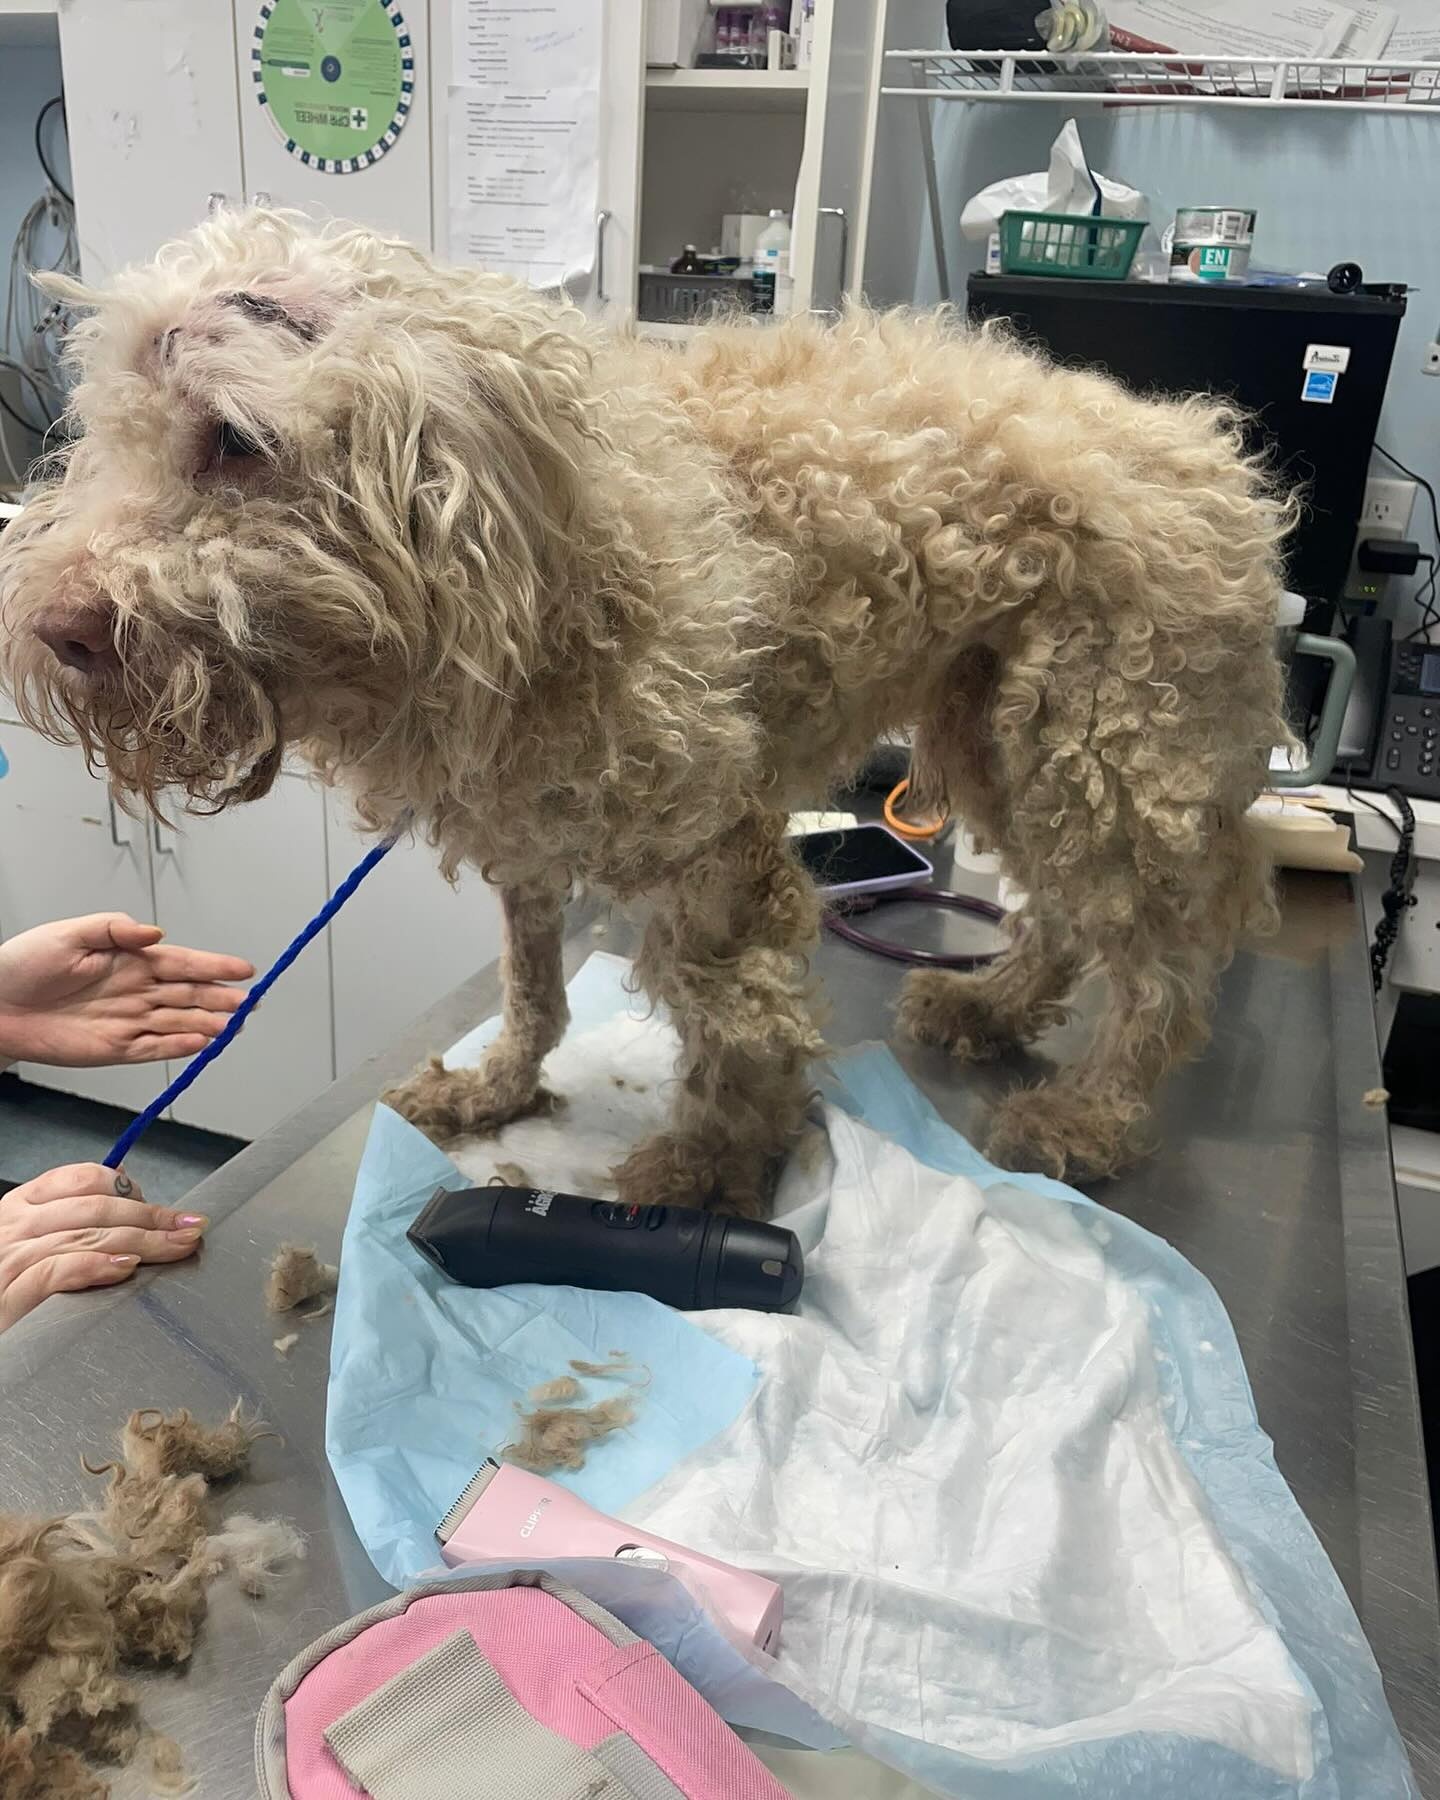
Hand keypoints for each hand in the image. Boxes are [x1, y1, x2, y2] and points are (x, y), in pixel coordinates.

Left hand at [0, 914, 253, 1066]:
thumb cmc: (23, 964)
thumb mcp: (69, 933)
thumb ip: (115, 929)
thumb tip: (155, 932)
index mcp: (130, 959)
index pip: (183, 962)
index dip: (215, 965)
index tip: (245, 969)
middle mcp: (137, 990)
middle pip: (190, 995)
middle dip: (223, 998)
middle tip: (250, 1002)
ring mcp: (129, 1020)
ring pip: (180, 1023)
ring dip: (209, 1024)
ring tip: (235, 1026)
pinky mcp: (116, 1048)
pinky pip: (155, 1048)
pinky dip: (180, 1048)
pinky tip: (202, 1044)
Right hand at [0, 1163, 206, 1333]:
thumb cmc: (9, 1284)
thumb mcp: (36, 1237)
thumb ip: (76, 1210)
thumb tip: (122, 1177)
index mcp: (21, 1206)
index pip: (82, 1179)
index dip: (133, 1190)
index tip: (168, 1210)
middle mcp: (15, 1227)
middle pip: (95, 1209)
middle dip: (151, 1218)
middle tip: (189, 1229)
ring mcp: (10, 1260)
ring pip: (86, 1237)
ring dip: (140, 1241)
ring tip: (174, 1247)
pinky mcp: (9, 1296)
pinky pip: (56, 1272)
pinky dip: (94, 1266)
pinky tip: (123, 1268)